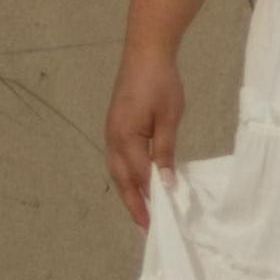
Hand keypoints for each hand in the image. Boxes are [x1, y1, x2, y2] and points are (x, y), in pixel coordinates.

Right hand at [105, 47, 184, 226]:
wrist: (145, 52)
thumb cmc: (161, 82)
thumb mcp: (169, 118)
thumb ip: (165, 152)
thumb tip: (165, 182)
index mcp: (124, 138)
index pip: (137, 177)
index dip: (149, 199)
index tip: (159, 221)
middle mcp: (112, 140)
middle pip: (121, 180)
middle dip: (133, 203)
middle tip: (147, 226)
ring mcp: (111, 133)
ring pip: (117, 171)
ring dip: (129, 191)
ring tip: (144, 210)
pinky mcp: (115, 127)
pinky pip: (119, 159)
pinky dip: (128, 175)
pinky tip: (139, 182)